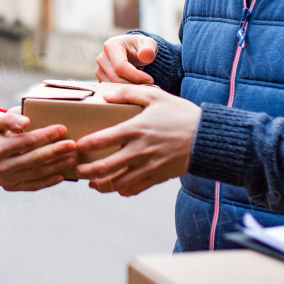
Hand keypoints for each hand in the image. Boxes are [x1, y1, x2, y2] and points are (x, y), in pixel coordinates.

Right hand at [0, 112, 76, 191]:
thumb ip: (9, 119)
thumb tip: (26, 121)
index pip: (26, 141)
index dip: (45, 135)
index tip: (62, 128)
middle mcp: (0, 166)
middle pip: (34, 158)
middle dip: (55, 151)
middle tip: (73, 144)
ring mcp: (6, 179)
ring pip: (36, 173)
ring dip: (56, 166)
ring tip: (72, 159)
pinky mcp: (11, 187)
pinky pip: (33, 185)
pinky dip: (48, 181)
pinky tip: (62, 175)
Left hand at [73, 86, 200, 195]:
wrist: (208, 137)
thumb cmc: (180, 113)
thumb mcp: (155, 96)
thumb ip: (128, 93)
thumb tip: (106, 94)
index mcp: (136, 129)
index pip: (102, 140)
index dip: (85, 146)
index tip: (76, 146)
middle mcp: (139, 150)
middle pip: (105, 167)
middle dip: (86, 171)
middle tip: (76, 171)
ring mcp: (149, 166)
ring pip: (118, 183)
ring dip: (101, 185)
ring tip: (91, 184)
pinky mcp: (158, 176)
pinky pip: (136, 188)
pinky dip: (123, 190)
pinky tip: (116, 188)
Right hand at [95, 34, 157, 84]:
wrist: (134, 53)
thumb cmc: (141, 47)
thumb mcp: (149, 44)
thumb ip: (149, 48)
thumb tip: (145, 54)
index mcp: (111, 46)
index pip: (120, 66)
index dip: (136, 76)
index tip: (150, 80)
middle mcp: (101, 58)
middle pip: (115, 78)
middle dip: (133, 85)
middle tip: (149, 86)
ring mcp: (99, 70)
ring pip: (113, 86)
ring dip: (129, 89)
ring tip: (144, 87)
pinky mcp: (101, 80)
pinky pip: (111, 90)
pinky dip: (124, 92)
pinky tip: (136, 89)